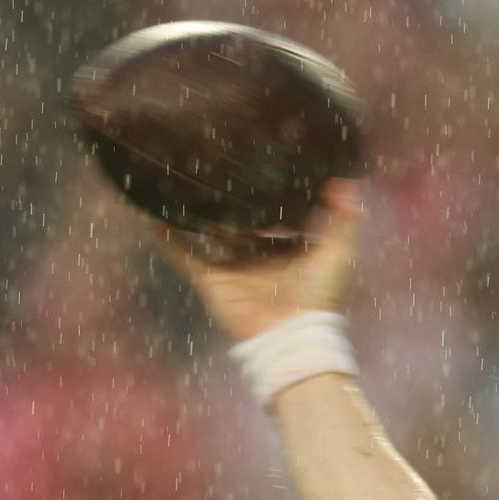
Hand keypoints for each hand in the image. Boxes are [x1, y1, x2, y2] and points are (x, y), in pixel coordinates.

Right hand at [152, 179, 363, 342]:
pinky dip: (168, 240)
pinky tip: (153, 218)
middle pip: (244, 223)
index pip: (282, 216)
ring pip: (212, 235)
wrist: (290, 334)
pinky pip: (184, 257)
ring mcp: (234, 267)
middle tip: (220, 168)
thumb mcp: (339, 252)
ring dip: (199, 215)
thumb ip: (344, 219)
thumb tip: (345, 182)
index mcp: (292, 250)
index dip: (276, 195)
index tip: (267, 165)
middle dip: (235, 201)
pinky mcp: (212, 280)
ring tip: (183, 184)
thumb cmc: (318, 295)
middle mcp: (261, 256)